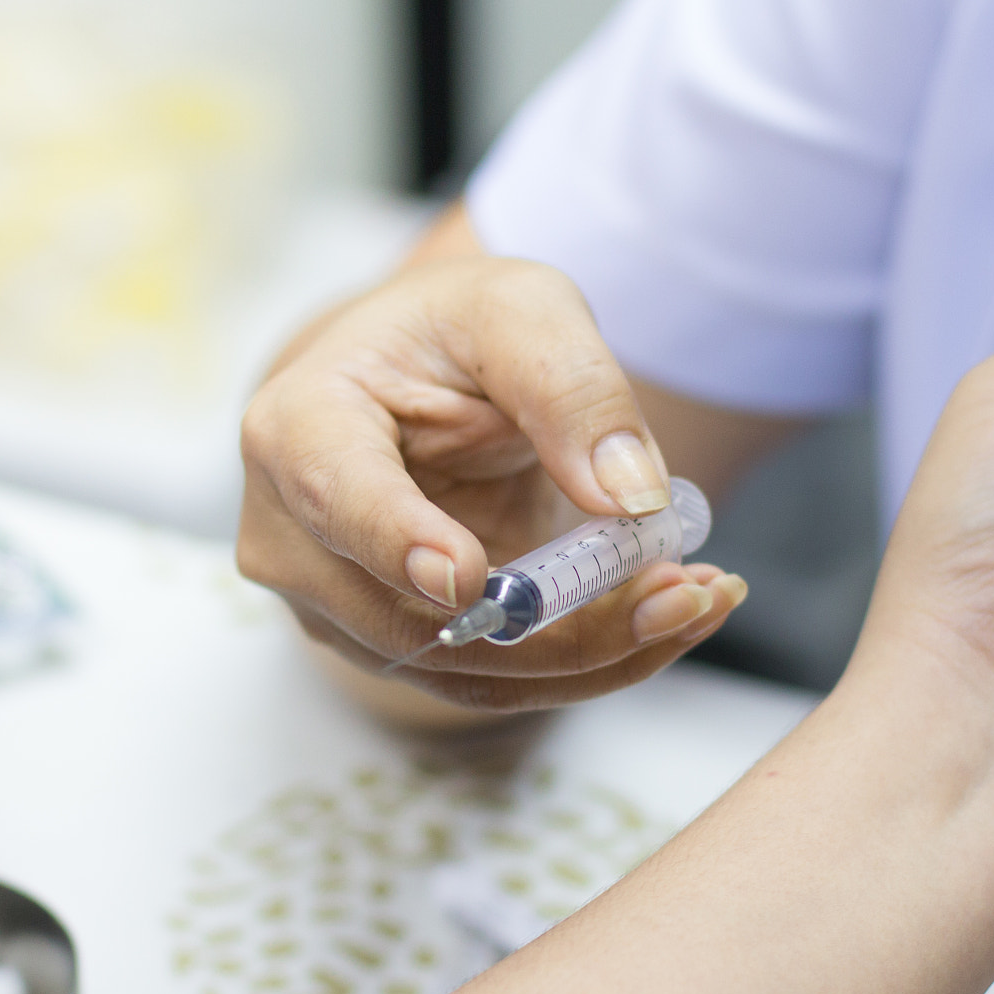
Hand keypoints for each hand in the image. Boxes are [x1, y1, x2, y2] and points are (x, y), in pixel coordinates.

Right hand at [237, 256, 746, 712]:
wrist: (424, 384)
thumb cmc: (454, 336)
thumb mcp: (522, 312)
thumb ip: (572, 387)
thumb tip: (629, 496)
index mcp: (299, 427)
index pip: (337, 497)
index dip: (395, 542)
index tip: (464, 575)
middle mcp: (294, 537)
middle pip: (413, 619)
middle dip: (557, 624)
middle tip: (682, 589)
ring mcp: (336, 609)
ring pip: (464, 671)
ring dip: (594, 653)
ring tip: (698, 598)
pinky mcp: (396, 650)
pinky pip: (496, 681)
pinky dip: (592, 662)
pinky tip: (668, 615)